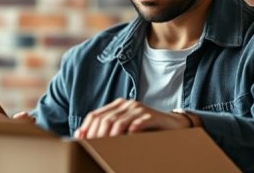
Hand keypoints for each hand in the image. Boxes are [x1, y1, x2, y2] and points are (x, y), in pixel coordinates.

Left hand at [74, 98, 192, 138]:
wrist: (172, 124)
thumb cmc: (146, 128)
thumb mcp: (126, 127)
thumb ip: (109, 129)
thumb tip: (84, 137)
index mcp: (117, 105)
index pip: (95, 115)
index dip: (86, 128)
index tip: (80, 140)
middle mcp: (126, 104)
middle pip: (104, 120)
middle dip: (96, 136)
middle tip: (92, 148)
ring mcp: (139, 109)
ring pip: (118, 123)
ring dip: (110, 137)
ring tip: (105, 148)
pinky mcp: (151, 116)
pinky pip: (138, 123)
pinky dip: (130, 132)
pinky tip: (126, 140)